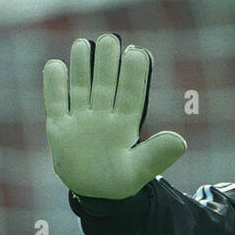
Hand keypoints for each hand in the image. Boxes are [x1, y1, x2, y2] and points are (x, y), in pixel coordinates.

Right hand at [43, 32, 186, 197]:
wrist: (93, 194)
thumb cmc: (120, 180)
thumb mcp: (139, 172)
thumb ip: (157, 155)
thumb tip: (181, 141)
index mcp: (124, 125)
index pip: (130, 96)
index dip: (134, 76)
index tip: (138, 54)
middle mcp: (103, 117)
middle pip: (105, 85)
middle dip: (107, 63)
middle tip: (110, 40)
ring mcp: (81, 119)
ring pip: (81, 87)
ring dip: (82, 67)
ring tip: (84, 44)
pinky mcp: (60, 126)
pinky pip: (56, 102)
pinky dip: (54, 85)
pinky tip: (56, 65)